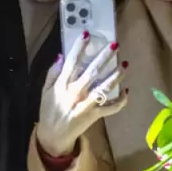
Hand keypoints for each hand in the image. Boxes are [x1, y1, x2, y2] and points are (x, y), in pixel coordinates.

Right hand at [36, 34, 127, 156]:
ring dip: (116, 75)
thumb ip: (52, 74)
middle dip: (104, 57)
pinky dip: (120, 101)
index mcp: (62, 85)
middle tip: (114, 45)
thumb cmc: (49, 111)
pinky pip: (111, 108)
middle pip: (92, 72)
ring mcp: (86, 105)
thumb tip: (61, 57)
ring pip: (104, 88)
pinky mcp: (94, 115)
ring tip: (125, 64)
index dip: (79, 47)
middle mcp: (75, 93)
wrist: (53, 136)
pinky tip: (126, 90)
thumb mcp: (44, 92)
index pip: (72, 62)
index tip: (87, 34)